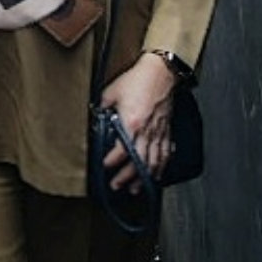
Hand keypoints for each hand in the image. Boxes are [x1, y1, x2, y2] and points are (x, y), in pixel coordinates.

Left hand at [98, 53, 179, 191]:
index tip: (105, 166)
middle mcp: (147, 132)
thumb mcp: (111, 92)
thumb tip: (94, 116)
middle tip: (117, 186)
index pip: (122, 150)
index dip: (113, 161)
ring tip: (136, 188)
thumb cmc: (138, 80)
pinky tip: (157, 174)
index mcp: (132, 123)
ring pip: (153, 162)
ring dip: (144, 177)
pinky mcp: (167, 130)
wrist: (160, 72)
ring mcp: (159, 133)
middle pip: (138, 162)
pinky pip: (166, 153)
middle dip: (127, 177)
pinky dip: (162, 166)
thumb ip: (102, 107)